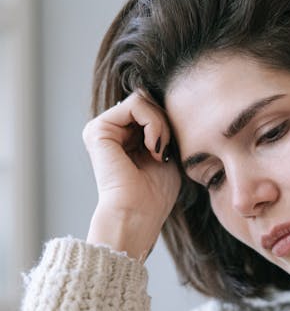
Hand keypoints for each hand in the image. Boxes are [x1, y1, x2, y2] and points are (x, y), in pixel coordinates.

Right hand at [83, 91, 180, 259]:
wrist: (138, 214)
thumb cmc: (155, 193)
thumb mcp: (166, 150)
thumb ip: (162, 126)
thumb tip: (161, 96)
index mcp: (123, 136)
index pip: (151, 108)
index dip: (167, 124)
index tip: (169, 152)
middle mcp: (110, 131)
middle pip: (147, 101)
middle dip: (165, 123)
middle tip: (164, 152)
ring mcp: (102, 128)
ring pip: (142, 100)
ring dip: (160, 125)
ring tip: (159, 151)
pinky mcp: (98, 129)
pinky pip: (135, 104)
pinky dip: (153, 124)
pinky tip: (153, 148)